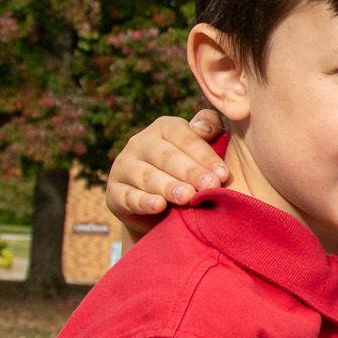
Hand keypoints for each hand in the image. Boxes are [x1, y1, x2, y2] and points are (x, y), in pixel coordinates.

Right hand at [105, 111, 226, 236]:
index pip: (185, 137)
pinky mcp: (114, 192)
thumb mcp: (202, 149)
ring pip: (147, 176)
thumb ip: (210, 128)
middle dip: (190, 172)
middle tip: (210, 186)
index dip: (205, 156)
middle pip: (166, 156)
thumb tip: (203, 127)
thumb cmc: (190, 171)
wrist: (163, 210)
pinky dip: (144, 202)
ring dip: (168, 186)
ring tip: (188, 196)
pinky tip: (159, 206)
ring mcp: (124, 166)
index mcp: (164, 127)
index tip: (224, 174)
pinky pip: (128, 196)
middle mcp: (140, 143)